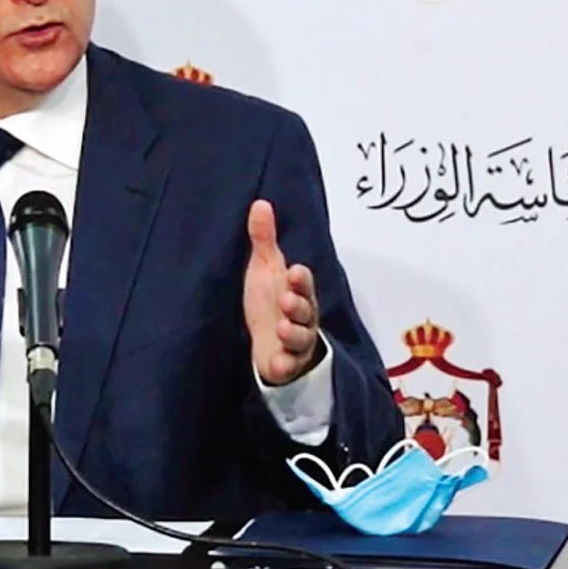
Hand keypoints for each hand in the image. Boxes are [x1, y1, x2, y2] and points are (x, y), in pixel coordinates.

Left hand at [243, 199, 320, 385]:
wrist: (268, 342)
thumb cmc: (268, 301)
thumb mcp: (264, 269)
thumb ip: (263, 239)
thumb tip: (260, 203)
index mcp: (297, 292)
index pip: (303, 283)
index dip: (301, 279)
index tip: (294, 272)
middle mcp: (301, 316)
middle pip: (306, 310)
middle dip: (299, 305)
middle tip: (287, 299)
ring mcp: (295, 341)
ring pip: (301, 337)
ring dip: (293, 331)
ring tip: (281, 326)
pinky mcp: (286, 363)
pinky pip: (290, 365)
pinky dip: (286, 365)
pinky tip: (279, 363)